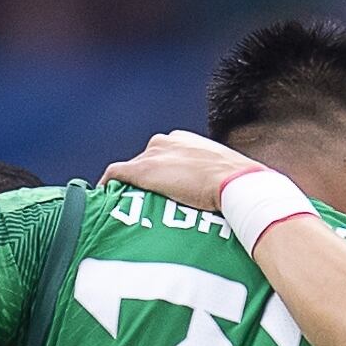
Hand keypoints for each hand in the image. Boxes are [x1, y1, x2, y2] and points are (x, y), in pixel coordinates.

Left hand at [102, 131, 262, 214]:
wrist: (236, 183)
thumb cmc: (241, 184)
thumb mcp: (229, 178)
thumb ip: (218, 183)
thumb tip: (232, 201)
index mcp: (186, 140)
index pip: (165, 155)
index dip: (163, 174)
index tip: (164, 192)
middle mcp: (166, 141)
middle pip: (146, 161)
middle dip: (145, 181)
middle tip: (147, 204)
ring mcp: (153, 155)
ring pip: (131, 169)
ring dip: (128, 186)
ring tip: (127, 205)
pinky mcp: (143, 170)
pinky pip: (116, 174)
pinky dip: (108, 184)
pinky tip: (104, 198)